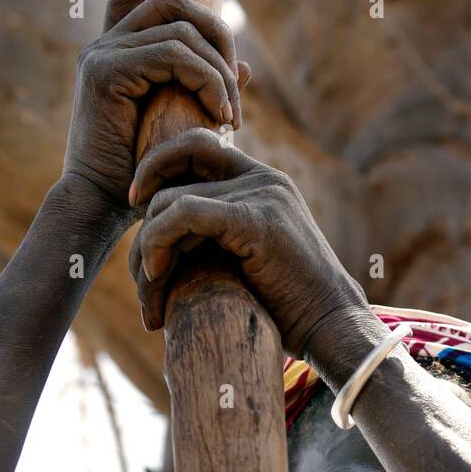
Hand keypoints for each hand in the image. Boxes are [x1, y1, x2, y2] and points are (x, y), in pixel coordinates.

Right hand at [61, 0, 249, 214]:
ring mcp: (103, 55)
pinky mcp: (107, 73)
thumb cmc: (141, 175)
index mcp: (116, 49)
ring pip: (179, 27)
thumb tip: (245, 69)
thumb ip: (206, 92)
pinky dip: (207, 80)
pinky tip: (221, 113)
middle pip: (171, 0)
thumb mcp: (181, 124)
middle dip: (218, 34)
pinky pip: (174, 54)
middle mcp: (105, 44)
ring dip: (219, 67)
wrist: (101, 206)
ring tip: (233, 113)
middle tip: (239, 88)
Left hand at [129, 128, 368, 356]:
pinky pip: (184, 213)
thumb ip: (218, 237)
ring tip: (150, 295)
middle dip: (145, 210)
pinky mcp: (256, 220)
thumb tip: (167, 243)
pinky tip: (157, 277)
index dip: (160, 168)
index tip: (138, 209)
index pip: (198, 145)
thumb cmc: (290, 308)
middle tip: (139, 266)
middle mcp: (264, 179)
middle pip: (178, 162)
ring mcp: (262, 195)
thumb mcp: (249, 260)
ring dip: (146, 247)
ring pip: (171, 198)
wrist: (332, 326)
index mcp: (263, 181)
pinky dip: (157, 242)